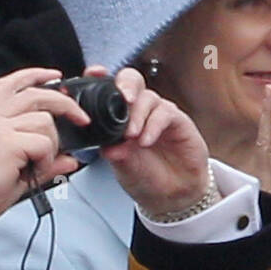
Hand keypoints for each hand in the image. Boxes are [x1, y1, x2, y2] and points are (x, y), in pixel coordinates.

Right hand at [0, 67, 84, 252]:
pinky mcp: (6, 144)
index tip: (55, 76)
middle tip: (80, 118)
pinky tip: (31, 173)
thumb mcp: (15, 172)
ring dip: (51, 144)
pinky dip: (45, 161)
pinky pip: (43, 144)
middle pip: (35, 94)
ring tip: (38, 164)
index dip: (35, 75)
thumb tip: (70, 161)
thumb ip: (45, 162)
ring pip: (44, 121)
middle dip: (65, 103)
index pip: (12, 85)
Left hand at [96, 65, 210, 215]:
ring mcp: (158, 113)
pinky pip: (165, 113)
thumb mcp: (122, 167)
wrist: (171, 194)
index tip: (93, 75)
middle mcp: (139, 110)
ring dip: (137, 115)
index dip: (100, 79)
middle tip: (123, 101)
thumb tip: (107, 148)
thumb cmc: (145, 176)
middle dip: (125, 86)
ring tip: (131, 136)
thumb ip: (114, 154)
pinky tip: (145, 141)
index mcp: (119, 116)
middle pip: (132, 81)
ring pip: (147, 97)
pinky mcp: (177, 121)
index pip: (109, 89)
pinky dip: (153, 125)